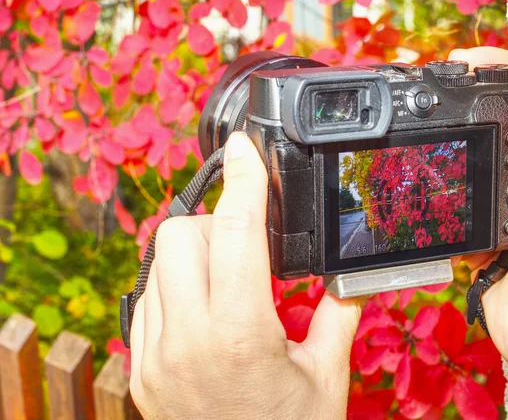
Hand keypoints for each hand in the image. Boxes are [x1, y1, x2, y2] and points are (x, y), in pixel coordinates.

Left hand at [129, 132, 363, 419]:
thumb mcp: (327, 374)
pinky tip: (207, 308)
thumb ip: (340, 310)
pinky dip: (176, 284)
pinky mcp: (142, 370)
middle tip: (249, 246)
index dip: (243, 178)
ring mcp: (155, 356)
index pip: (234, 231)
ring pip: (158, 262)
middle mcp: (186, 341)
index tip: (246, 147)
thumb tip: (351, 268)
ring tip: (231, 281)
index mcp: (240, 336)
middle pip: (180, 233)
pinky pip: (148, 298)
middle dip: (216, 223)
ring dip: (195, 253)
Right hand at [449, 47, 507, 417]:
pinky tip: (427, 173)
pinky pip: (463, 189)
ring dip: (455, 133)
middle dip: (471, 94)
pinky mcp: (489, 222)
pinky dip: (445, 176)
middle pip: (505, 116)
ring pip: (480, 151)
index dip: (506, 69)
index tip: (467, 60)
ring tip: (424, 121)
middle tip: (435, 85)